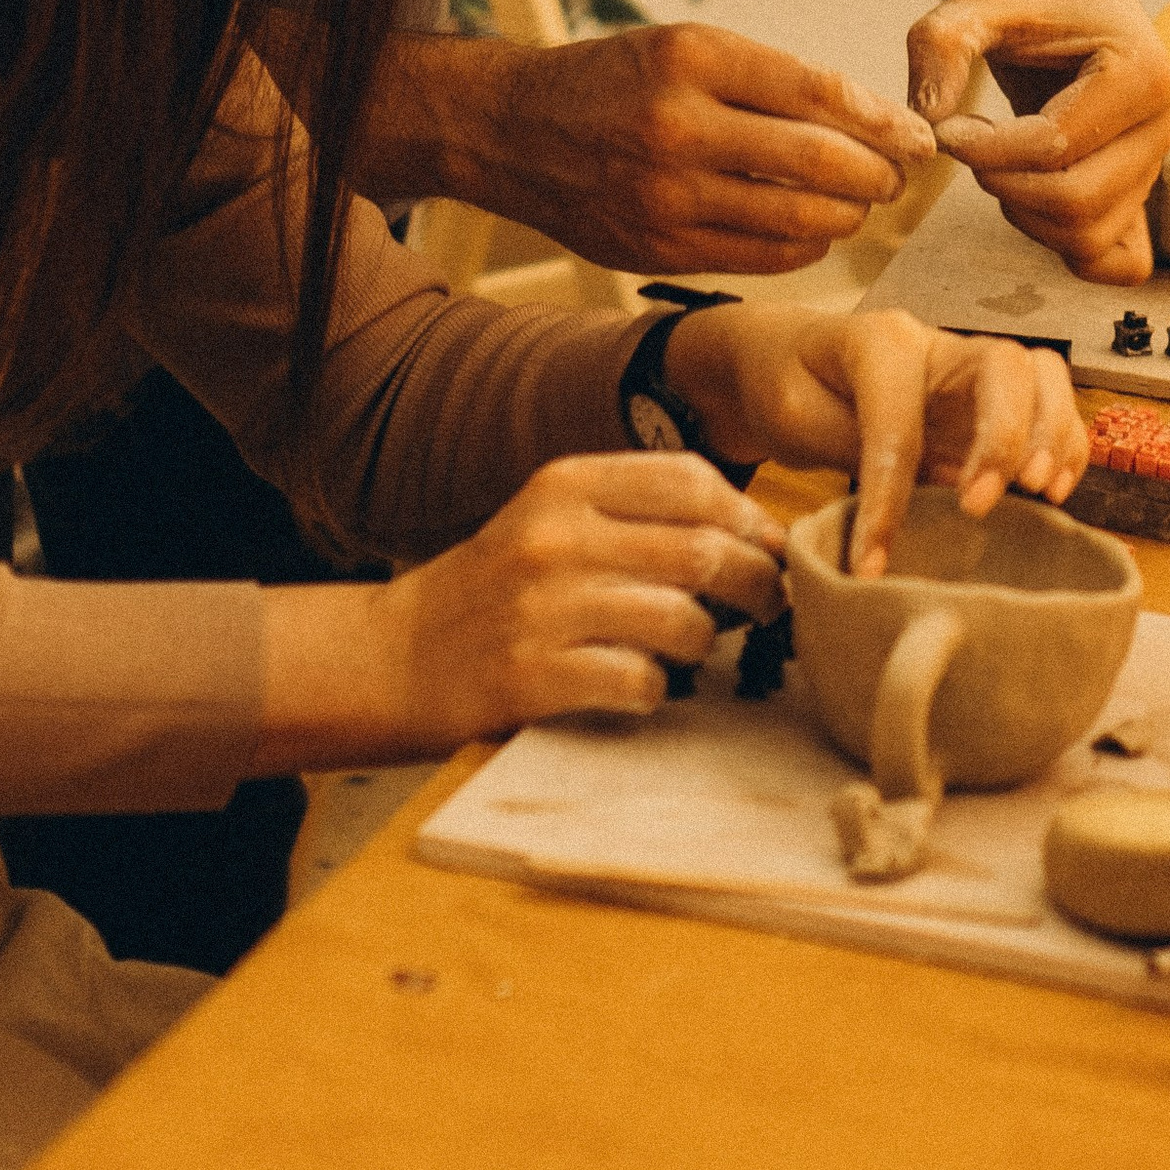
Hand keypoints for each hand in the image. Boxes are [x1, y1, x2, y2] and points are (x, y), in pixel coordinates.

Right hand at [377, 452, 787, 741]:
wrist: (398, 657)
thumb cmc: (496, 589)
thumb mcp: (551, 520)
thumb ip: (633, 513)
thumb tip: (748, 531)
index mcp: (564, 484)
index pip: (689, 479)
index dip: (748, 516)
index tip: (770, 547)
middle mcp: (555, 537)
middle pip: (701, 550)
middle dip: (756, 584)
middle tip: (769, 607)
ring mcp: (543, 608)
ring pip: (681, 620)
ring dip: (706, 642)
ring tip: (695, 649)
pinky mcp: (534, 676)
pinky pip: (639, 682)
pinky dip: (656, 690)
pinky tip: (641, 686)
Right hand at [437, 22, 933, 277]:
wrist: (513, 129)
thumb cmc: (615, 80)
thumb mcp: (685, 47)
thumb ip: (770, 80)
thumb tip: (868, 120)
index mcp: (691, 58)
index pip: (817, 92)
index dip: (882, 120)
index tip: (917, 134)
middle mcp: (678, 126)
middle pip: (818, 161)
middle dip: (878, 173)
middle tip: (900, 174)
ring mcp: (666, 195)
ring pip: (796, 218)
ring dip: (848, 214)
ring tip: (863, 202)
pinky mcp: (658, 248)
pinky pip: (760, 258)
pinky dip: (804, 246)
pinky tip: (816, 231)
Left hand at [668, 302, 1088, 573]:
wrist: (783, 358)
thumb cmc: (785, 384)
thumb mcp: (795, 418)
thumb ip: (853, 454)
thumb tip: (897, 524)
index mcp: (879, 340)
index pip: (900, 419)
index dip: (890, 496)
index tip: (873, 561)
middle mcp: (937, 344)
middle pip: (1005, 367)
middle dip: (1006, 439)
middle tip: (979, 506)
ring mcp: (968, 369)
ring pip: (1042, 375)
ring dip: (1053, 436)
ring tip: (1041, 495)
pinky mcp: (987, 400)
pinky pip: (1050, 404)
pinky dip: (1065, 444)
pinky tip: (1051, 493)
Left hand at [906, 0, 1169, 282]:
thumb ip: (942, 47)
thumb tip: (926, 124)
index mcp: (1142, 73)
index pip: (1056, 147)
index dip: (985, 150)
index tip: (946, 126)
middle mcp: (1162, 125)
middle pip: (1077, 202)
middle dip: (1002, 183)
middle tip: (964, 142)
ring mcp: (1156, 164)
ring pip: (1089, 236)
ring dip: (1024, 214)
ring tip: (992, 160)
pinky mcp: (1139, 190)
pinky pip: (1120, 260)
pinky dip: (1070, 250)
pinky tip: (1026, 201)